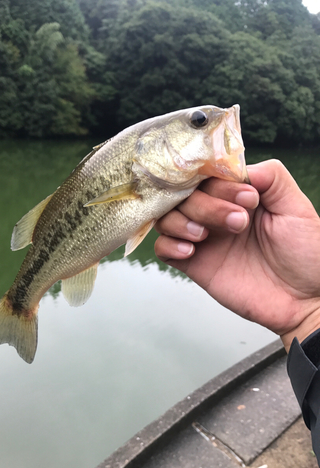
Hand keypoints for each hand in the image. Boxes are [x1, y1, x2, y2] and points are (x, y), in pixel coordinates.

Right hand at [154, 160, 319, 350]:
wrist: (305, 300)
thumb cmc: (306, 254)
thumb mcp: (296, 207)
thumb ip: (272, 177)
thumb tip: (237, 167)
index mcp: (238, 197)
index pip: (210, 175)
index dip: (221, 183)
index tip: (248, 199)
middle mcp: (216, 214)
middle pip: (185, 194)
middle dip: (206, 205)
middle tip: (237, 223)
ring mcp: (204, 239)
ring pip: (168, 217)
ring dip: (182, 221)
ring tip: (205, 236)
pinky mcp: (195, 265)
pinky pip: (163, 249)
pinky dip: (169, 245)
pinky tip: (191, 251)